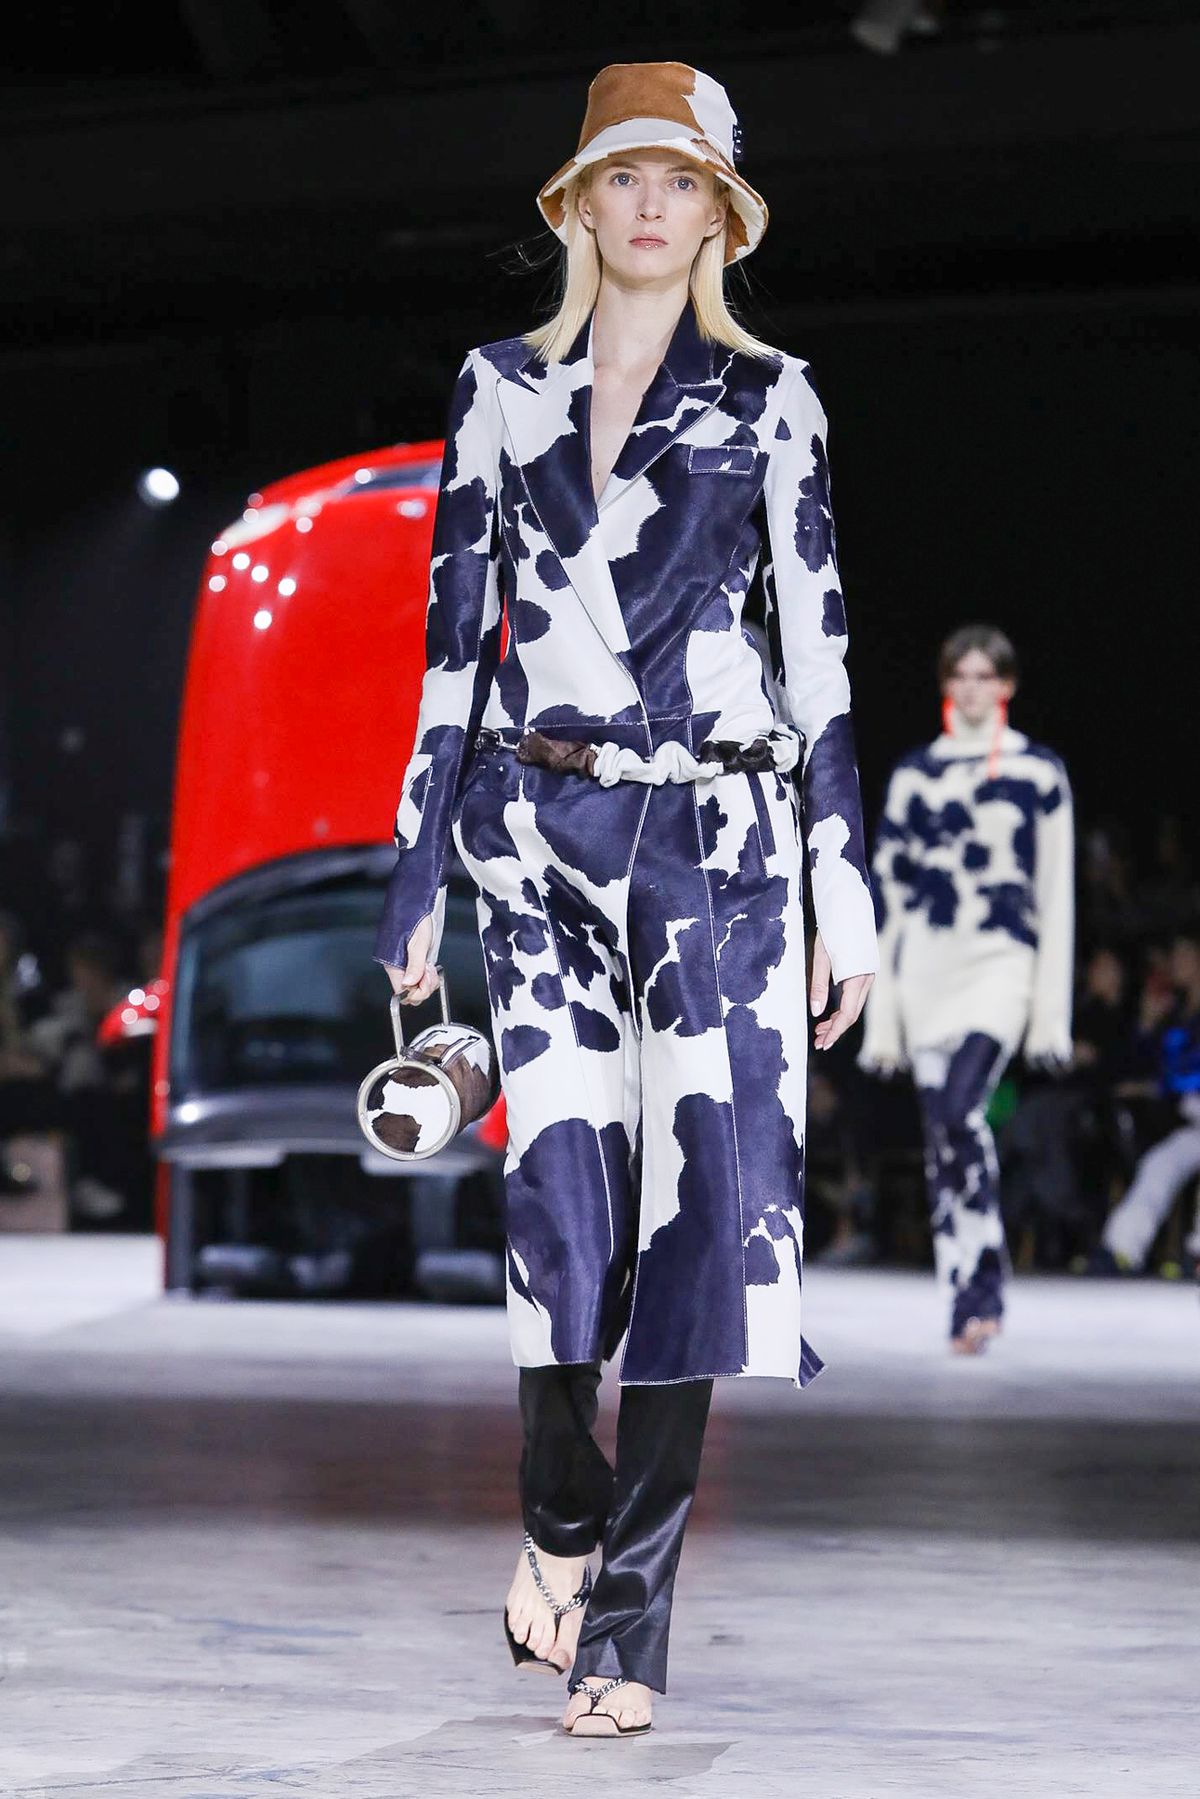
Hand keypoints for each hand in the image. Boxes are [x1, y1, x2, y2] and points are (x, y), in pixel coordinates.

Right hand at [382, 913, 438, 1005]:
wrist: (413, 901)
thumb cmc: (413, 915)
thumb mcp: (419, 941)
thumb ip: (415, 965)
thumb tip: (409, 984)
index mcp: (393, 964)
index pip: (402, 992)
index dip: (417, 991)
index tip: (427, 977)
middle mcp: (396, 966)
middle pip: (410, 990)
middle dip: (424, 985)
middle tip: (431, 969)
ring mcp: (403, 962)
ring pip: (416, 983)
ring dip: (427, 978)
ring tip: (430, 963)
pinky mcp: (410, 958)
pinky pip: (418, 973)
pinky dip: (426, 972)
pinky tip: (429, 961)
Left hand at [809, 932, 873, 1052]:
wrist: (848, 902)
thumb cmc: (833, 927)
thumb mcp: (821, 956)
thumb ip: (819, 985)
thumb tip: (817, 1012)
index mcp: (857, 976)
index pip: (847, 1014)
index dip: (835, 1031)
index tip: (823, 1044)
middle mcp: (867, 978)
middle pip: (852, 1012)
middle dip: (836, 1029)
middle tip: (819, 1042)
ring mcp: (867, 973)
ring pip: (854, 1005)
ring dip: (838, 1019)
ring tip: (820, 1030)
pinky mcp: (864, 969)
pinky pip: (855, 995)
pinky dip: (843, 1006)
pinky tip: (830, 1012)